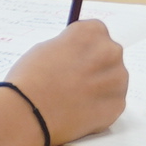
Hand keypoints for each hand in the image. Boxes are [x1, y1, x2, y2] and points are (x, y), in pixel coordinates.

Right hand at [10, 20, 127, 145]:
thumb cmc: (30, 77)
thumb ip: (70, 47)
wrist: (27, 113)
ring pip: (114, 79)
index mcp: (93, 31)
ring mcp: (117, 79)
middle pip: (108, 55)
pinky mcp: (118, 105)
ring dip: (100, 86)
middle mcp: (111, 51)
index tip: (72, 59)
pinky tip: (81, 112)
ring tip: (76, 99)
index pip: (97, 33)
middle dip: (95, 66)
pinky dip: (100, 107)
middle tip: (74, 81)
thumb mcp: (47, 47)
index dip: (83, 48)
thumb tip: (79, 55)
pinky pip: (112, 102)